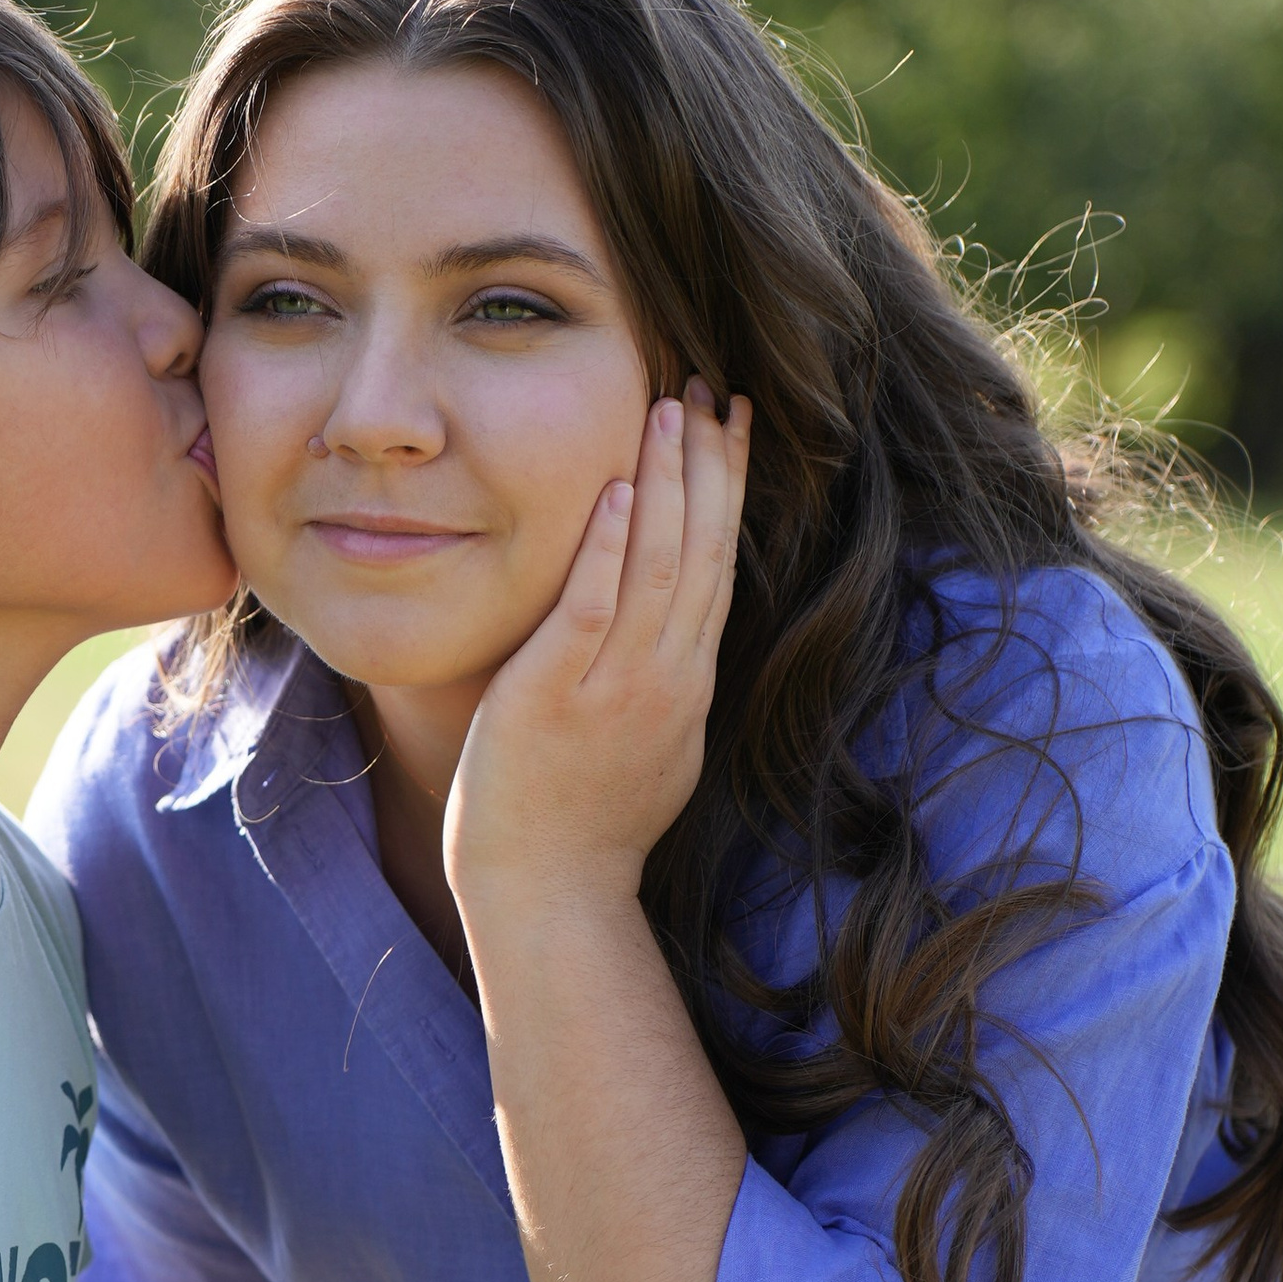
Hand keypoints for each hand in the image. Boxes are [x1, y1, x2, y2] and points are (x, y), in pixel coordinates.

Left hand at [446, 379, 747, 919]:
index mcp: (687, 683)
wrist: (548, 894)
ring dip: (669, 482)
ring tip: (671, 407)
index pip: (721, 565)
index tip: (734, 425)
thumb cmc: (585, 827)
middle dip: (711, 464)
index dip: (730, 489)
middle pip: (705, 551)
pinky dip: (611, 548)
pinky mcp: (557, 696)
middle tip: (712, 388)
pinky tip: (619, 489)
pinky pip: (593, 609)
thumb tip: (679, 637)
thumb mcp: (653, 748)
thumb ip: (666, 685)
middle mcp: (666, 678)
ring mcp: (616, 687)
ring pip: (661, 566)